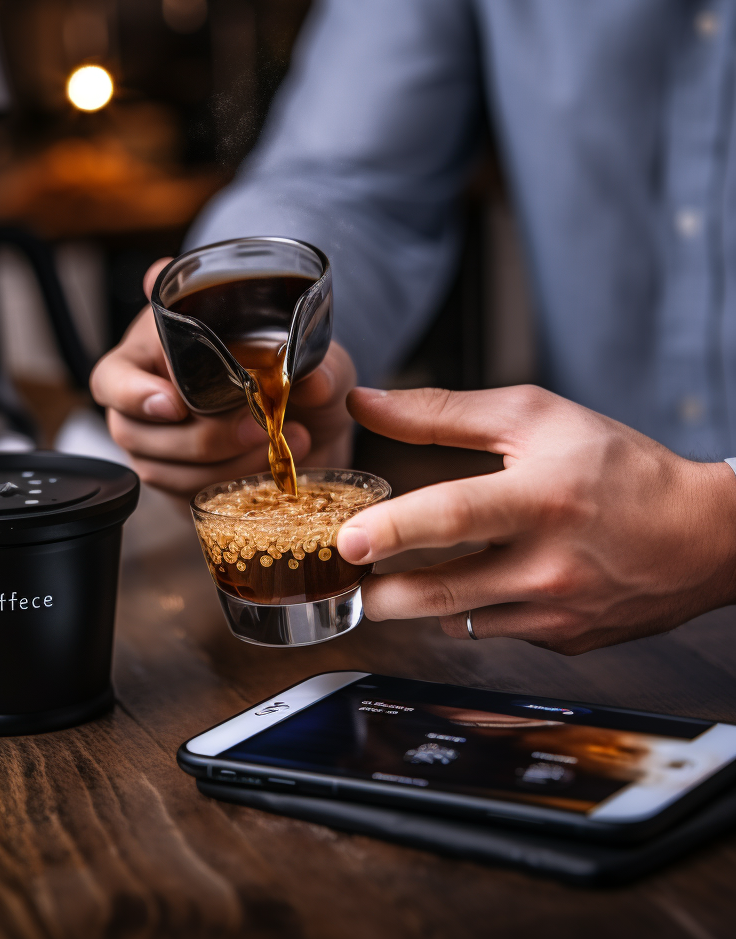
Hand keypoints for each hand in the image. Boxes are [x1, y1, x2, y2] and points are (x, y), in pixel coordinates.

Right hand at [89, 259, 355, 496]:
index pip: (115, 376)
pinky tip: (271, 469)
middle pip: (133, 430)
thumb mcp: (318, 359)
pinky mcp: (178, 481)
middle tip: (255, 424)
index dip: (136, 394)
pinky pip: (185, 494)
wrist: (316, 424)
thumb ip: (317, 364)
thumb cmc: (299, 375)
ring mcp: (158, 444)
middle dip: (200, 435)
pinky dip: (229, 484)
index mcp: (158, 347)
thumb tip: (311, 382)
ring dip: (221, 462)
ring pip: (158, 468)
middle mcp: (147, 396)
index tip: (176, 404)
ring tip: (279, 443)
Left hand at [336, 385, 735, 652]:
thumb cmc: (618, 468)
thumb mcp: (534, 419)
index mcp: (541, 498)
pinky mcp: (563, 641)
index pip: (455, 514)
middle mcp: (549, 564)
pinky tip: (481, 582)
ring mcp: (557, 613)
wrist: (703, 535)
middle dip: (381, 594)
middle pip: (441, 590)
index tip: (347, 541)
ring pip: (458, 619)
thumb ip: (442, 414)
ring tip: (401, 577)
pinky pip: (493, 630)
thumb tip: (367, 406)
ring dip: (419, 601)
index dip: (394, 529)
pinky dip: (471, 608)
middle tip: (353, 577)